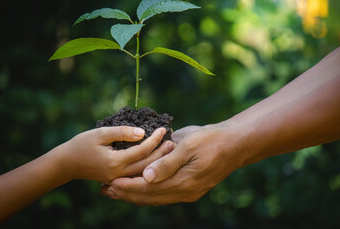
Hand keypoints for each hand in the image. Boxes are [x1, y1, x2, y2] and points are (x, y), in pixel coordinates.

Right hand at [56, 126, 173, 183]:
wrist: (67, 163)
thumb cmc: (82, 144)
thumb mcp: (100, 133)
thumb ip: (122, 133)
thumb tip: (143, 132)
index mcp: (115, 162)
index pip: (142, 150)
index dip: (155, 139)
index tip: (164, 128)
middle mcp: (119, 173)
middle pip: (147, 164)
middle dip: (162, 152)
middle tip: (173, 141)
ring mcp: (119, 179)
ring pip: (144, 172)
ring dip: (158, 161)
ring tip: (168, 150)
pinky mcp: (118, 179)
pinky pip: (137, 174)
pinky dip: (148, 166)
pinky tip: (155, 158)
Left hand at [103, 125, 242, 204]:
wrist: (235, 144)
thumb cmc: (211, 140)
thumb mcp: (189, 146)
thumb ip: (167, 163)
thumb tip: (146, 177)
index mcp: (184, 183)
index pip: (148, 189)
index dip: (128, 186)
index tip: (110, 183)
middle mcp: (185, 192)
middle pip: (149, 197)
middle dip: (126, 194)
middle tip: (105, 190)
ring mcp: (188, 192)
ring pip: (156, 198)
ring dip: (135, 195)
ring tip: (116, 191)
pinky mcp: (190, 188)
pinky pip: (164, 194)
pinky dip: (148, 192)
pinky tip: (138, 188)